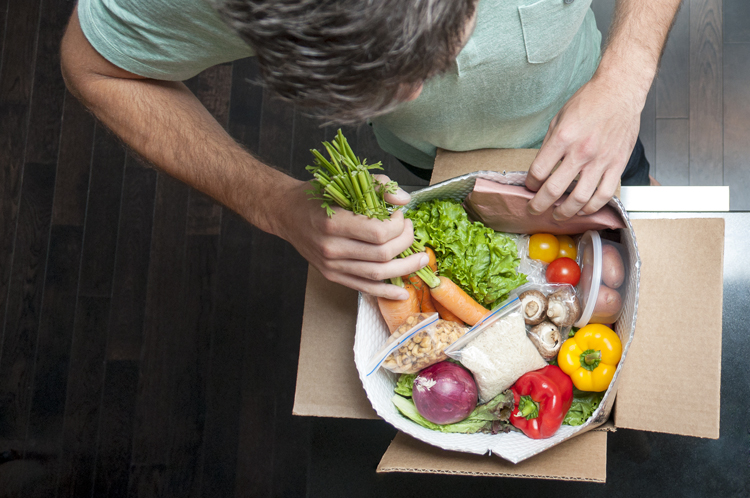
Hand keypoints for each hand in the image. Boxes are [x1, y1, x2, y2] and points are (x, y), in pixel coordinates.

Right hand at [272, 175, 427, 299]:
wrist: (286, 213)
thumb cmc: (315, 196)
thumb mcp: (343, 181)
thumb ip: (377, 186)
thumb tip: (403, 199)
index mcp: (333, 222)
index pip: (377, 233)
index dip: (397, 226)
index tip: (400, 216)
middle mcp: (331, 248)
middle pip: (381, 254)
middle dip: (405, 243)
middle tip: (411, 231)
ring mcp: (331, 265)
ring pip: (377, 273)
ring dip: (404, 268)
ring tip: (421, 260)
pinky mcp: (332, 276)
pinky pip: (364, 287)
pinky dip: (385, 291)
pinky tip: (402, 290)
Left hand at [525, 74, 640, 220]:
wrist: (619, 92)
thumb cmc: (589, 102)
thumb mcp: (558, 119)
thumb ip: (549, 146)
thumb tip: (540, 170)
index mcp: (563, 138)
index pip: (538, 171)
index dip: (530, 184)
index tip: (529, 187)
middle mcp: (581, 151)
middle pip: (554, 190)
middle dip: (540, 205)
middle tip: (534, 210)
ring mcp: (601, 160)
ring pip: (580, 198)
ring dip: (565, 212)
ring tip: (558, 215)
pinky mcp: (618, 164)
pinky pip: (604, 194)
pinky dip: (592, 207)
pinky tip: (583, 210)